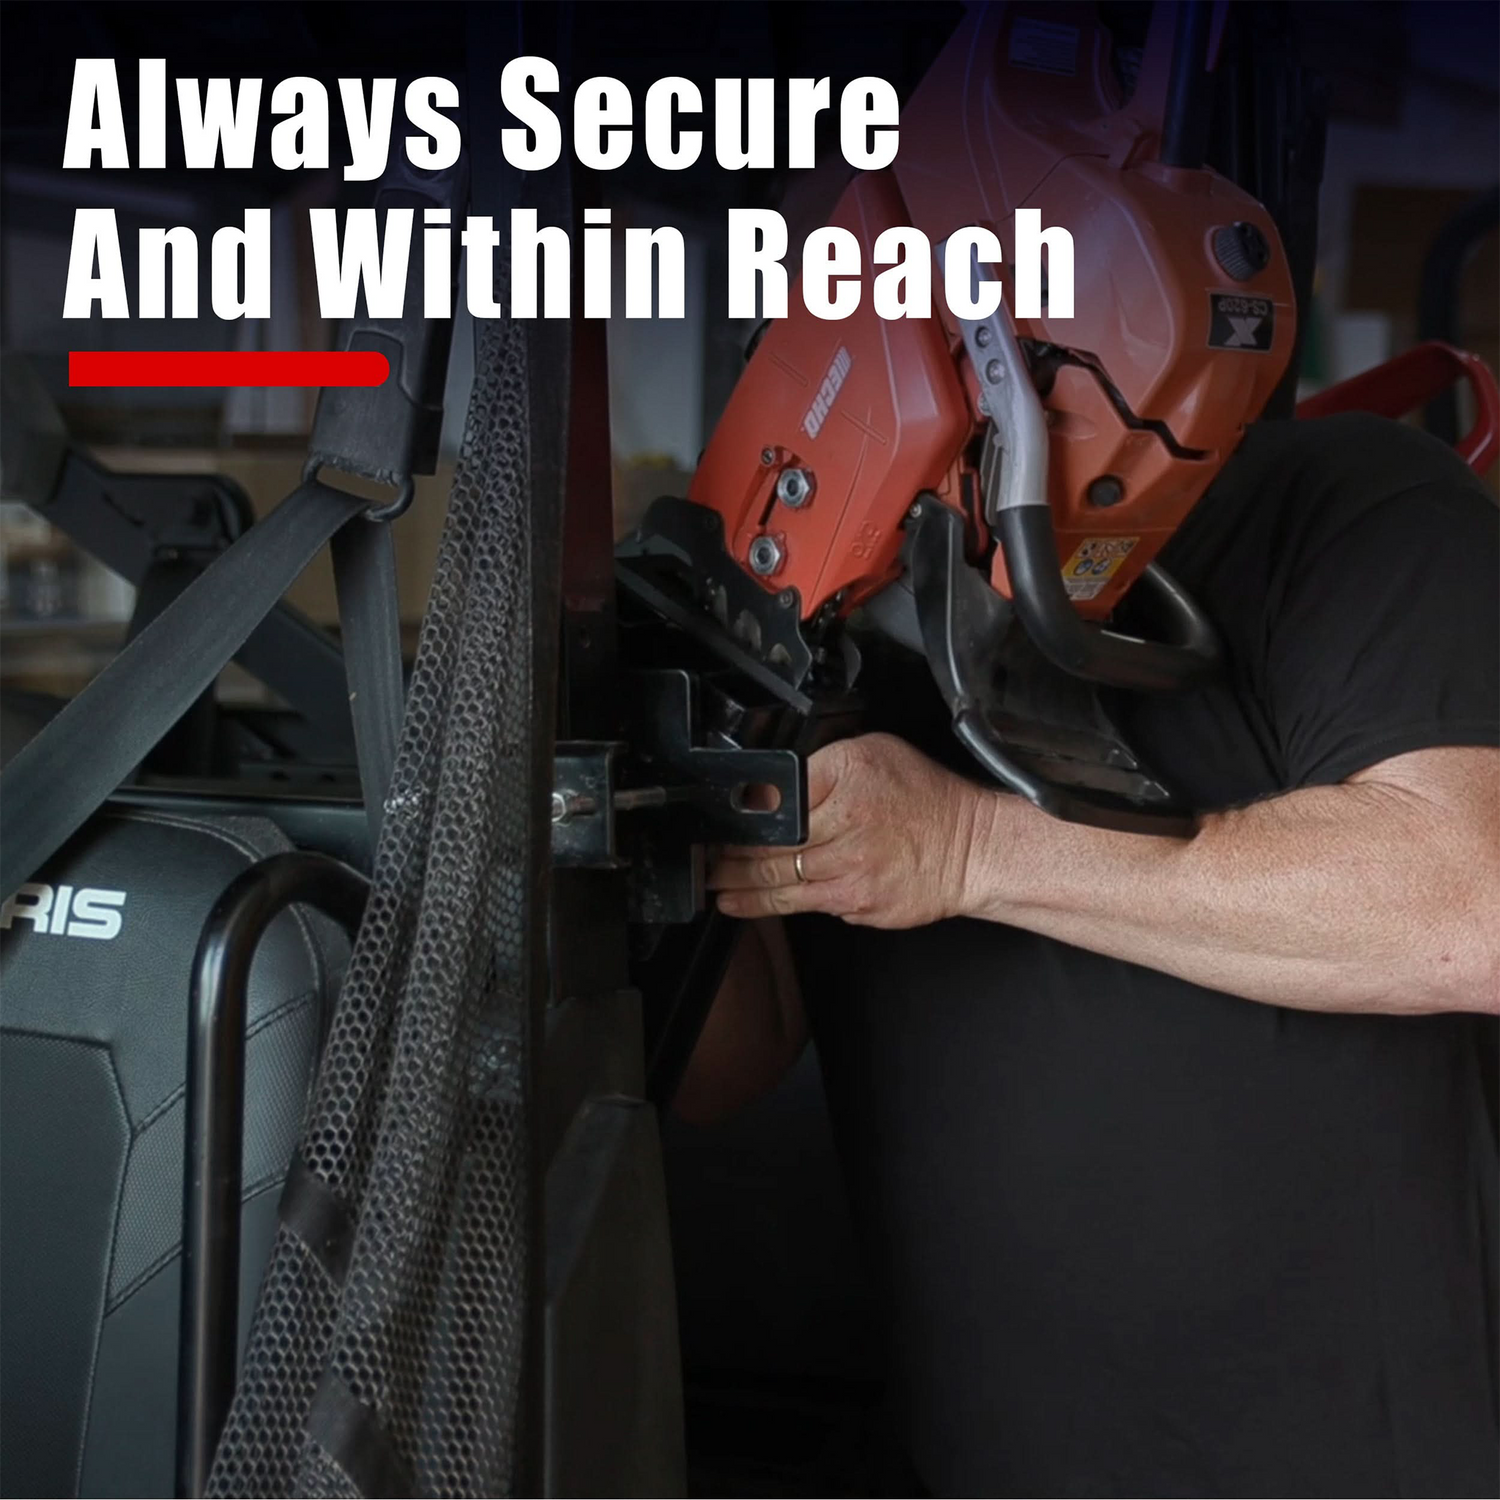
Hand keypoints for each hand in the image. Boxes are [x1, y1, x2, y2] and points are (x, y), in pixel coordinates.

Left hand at [709, 733, 994, 926]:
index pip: (776, 794)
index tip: (714, 817)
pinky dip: (763, 906)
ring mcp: (849, 870)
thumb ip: (819, 765)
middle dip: (727, 852)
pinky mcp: (855, 903)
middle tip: (702, 854)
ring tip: (711, 882)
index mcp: (845, 778)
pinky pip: (801, 904)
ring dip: (735, 883)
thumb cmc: (925, 797)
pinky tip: (740, 903)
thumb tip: (772, 786)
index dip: (740, 809)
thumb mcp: (871, 753)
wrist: (972, 848)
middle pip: (769, 842)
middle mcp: (845, 824)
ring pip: (777, 879)